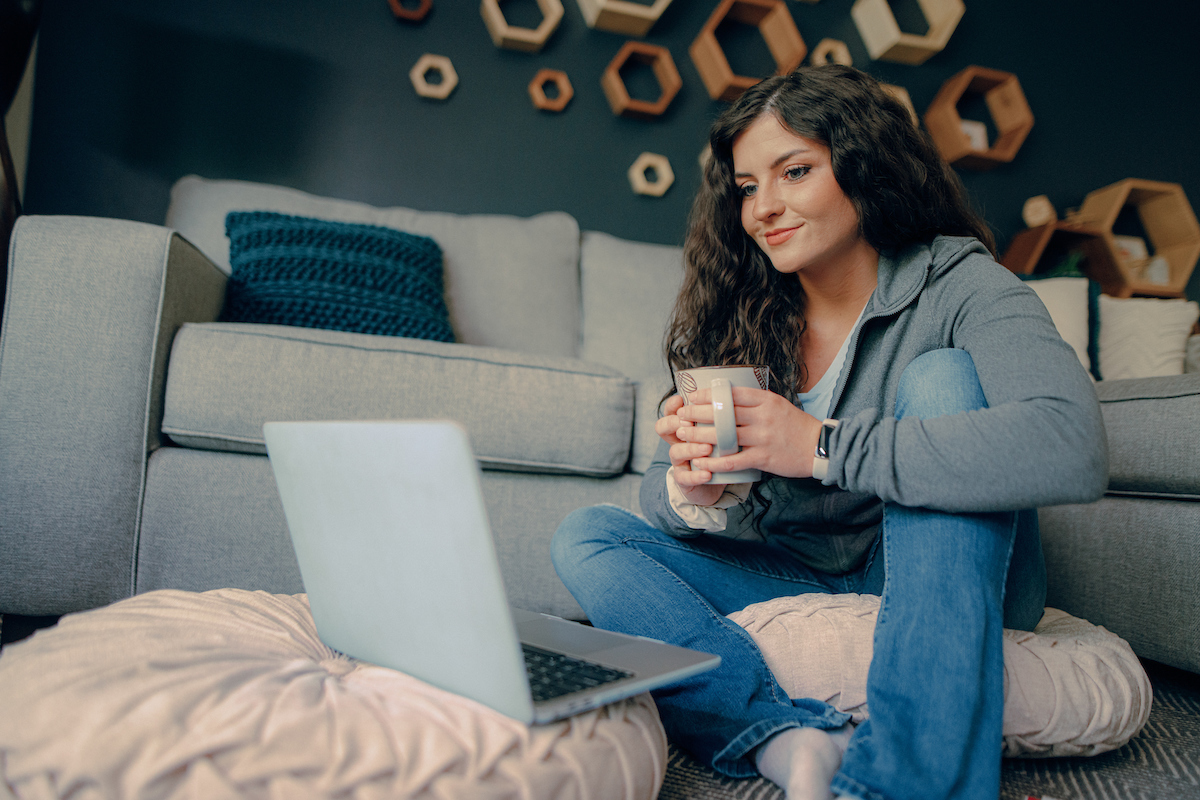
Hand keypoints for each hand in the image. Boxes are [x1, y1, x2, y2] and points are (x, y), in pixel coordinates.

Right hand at [654, 394, 725, 506]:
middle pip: (663, 427)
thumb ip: (719, 417)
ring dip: (690, 448)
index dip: (672, 405)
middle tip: (690, 424)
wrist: (715, 482)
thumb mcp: (717, 431)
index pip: (670, 412)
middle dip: (674, 424)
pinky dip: (696, 475)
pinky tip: (708, 474)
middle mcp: (677, 442)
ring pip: (675, 452)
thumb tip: (731, 395)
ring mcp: (679, 461)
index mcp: (684, 427)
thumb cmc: (717, 451)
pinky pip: (685, 477)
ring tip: (707, 448)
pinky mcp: (684, 479)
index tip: (681, 400)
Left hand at [673, 386, 823, 479]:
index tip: (691, 397)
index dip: (708, 394)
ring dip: (698, 435)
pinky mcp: (763, 458)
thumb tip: (728, 396)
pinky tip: (700, 462)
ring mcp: (763, 438)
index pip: (731, 393)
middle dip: (696, 413)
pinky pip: (733, 460)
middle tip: (681, 415)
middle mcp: (763, 417)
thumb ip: (755, 401)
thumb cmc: (796, 425)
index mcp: (766, 401)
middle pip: (722, 413)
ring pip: (723, 435)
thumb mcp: (778, 405)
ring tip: (683, 435)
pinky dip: (714, 462)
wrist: (819, 447)